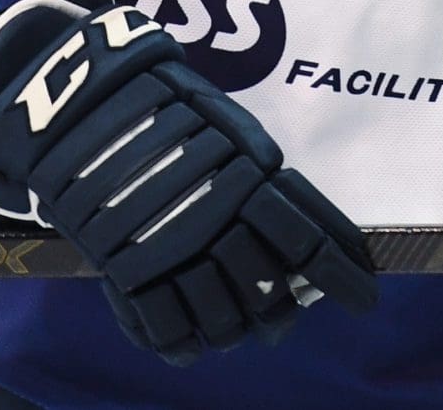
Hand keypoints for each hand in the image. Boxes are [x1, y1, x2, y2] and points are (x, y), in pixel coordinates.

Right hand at [0, 0, 377, 364]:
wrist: (77, 100)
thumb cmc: (158, 100)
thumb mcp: (225, 124)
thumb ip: (262, 176)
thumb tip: (306, 229)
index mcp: (248, 174)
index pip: (311, 237)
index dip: (342, 274)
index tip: (365, 298)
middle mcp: (215, 218)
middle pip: (268, 292)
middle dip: (282, 312)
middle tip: (284, 315)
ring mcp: (169, 248)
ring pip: (222, 320)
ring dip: (235, 328)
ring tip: (236, 324)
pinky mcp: (125, 270)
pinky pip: (166, 331)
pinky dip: (182, 342)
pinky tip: (191, 339)